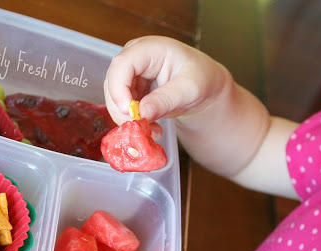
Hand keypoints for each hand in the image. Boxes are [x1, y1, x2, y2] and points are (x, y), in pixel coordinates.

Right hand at [104, 35, 231, 124]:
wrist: (206, 85)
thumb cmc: (201, 79)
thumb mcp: (189, 90)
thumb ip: (166, 100)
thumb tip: (142, 113)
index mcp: (151, 48)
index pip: (123, 63)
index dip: (118, 87)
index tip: (128, 111)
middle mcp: (136, 57)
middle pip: (114, 82)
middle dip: (123, 109)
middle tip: (140, 128)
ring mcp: (132, 73)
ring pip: (116, 97)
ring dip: (129, 118)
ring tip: (153, 131)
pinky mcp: (132, 89)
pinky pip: (124, 106)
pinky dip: (135, 121)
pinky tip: (153, 129)